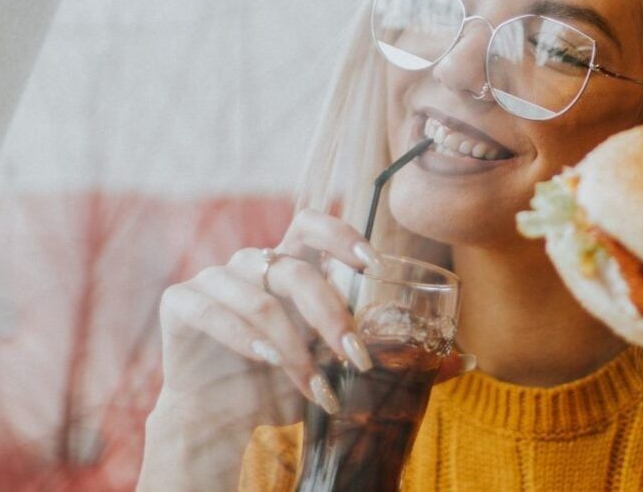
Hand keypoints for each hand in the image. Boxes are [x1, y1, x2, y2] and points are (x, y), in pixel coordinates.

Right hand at [140, 209, 380, 489]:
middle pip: (295, 270)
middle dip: (330, 315)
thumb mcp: (338, 371)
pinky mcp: (181, 303)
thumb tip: (461, 361)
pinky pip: (212, 311)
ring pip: (259, 298)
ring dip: (291, 345)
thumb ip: (392, 360)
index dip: (340, 235)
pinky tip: (264, 360)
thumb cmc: (282, 385)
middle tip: (355, 357)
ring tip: (311, 384)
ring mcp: (213, 279)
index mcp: (288, 265)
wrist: (220, 417)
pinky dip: (242, 337)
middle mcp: (251, 264)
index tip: (372, 265)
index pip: (311, 224)